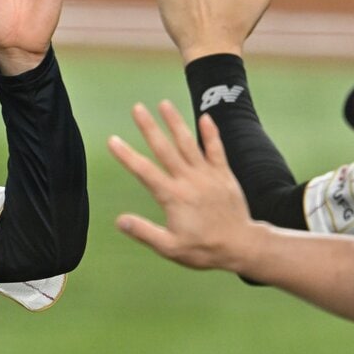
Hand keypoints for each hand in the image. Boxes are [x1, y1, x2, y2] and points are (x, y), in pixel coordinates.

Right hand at [108, 101, 261, 271]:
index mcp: (173, 197)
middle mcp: (189, 181)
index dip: (127, 155)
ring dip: (176, 122)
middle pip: (164, 149)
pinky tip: (205, 117)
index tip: (112, 140)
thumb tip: (119, 221)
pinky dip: (211, 133)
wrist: (241, 246)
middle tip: (137, 108)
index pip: (144, 171)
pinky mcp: (223, 175)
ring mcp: (208, 175)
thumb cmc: (204, 249)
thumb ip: (144, 232)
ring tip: (164, 103)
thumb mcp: (170, 248)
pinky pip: (216, 149)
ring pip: (188, 143)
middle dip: (149, 127)